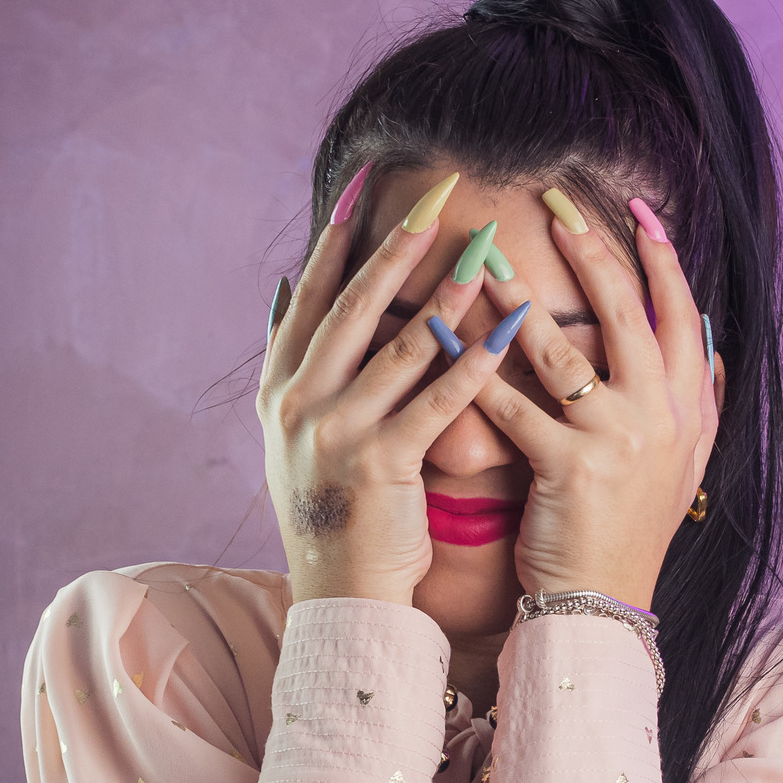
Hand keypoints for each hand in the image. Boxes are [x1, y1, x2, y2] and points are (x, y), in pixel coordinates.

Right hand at [257, 192, 508, 604]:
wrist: (341, 595)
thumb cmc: (333, 514)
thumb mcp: (290, 436)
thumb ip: (293, 366)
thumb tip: (283, 289)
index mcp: (278, 392)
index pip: (309, 299)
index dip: (337, 242)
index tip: (365, 188)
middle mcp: (298, 406)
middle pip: (352, 308)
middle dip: (396, 247)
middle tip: (435, 196)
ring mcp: (336, 434)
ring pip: (398, 347)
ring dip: (444, 293)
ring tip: (481, 248)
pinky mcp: (381, 465)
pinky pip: (436, 402)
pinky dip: (473, 363)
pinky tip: (505, 331)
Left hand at [469, 214, 719, 608]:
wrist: (603, 606)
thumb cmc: (628, 534)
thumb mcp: (682, 466)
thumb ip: (697, 402)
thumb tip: (709, 342)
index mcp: (689, 410)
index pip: (682, 314)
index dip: (661, 258)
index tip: (636, 210)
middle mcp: (662, 417)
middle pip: (629, 313)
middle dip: (592, 251)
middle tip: (555, 203)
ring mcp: (619, 442)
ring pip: (563, 350)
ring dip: (519, 296)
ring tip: (485, 256)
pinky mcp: (572, 469)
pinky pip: (516, 407)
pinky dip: (476, 370)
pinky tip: (445, 337)